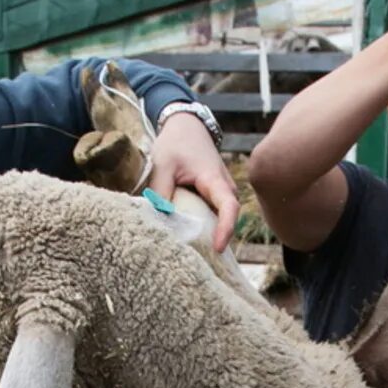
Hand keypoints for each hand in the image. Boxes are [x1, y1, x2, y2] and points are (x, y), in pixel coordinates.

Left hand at [150, 112, 240, 251]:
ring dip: (207, 234)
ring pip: (219, 219)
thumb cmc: (176, 143)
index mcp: (215, 180)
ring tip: (190, 252)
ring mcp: (221, 193)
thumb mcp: (163, 165)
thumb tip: (158, 219)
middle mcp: (225, 188)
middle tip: (196, 260)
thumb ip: (160, 191)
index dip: (226, 229)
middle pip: (226, 220)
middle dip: (214, 240)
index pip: (229, 207)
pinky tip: (187, 236)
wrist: (186, 127)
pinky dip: (202, 226)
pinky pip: (213, 215)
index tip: (218, 247)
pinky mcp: (214, 196)